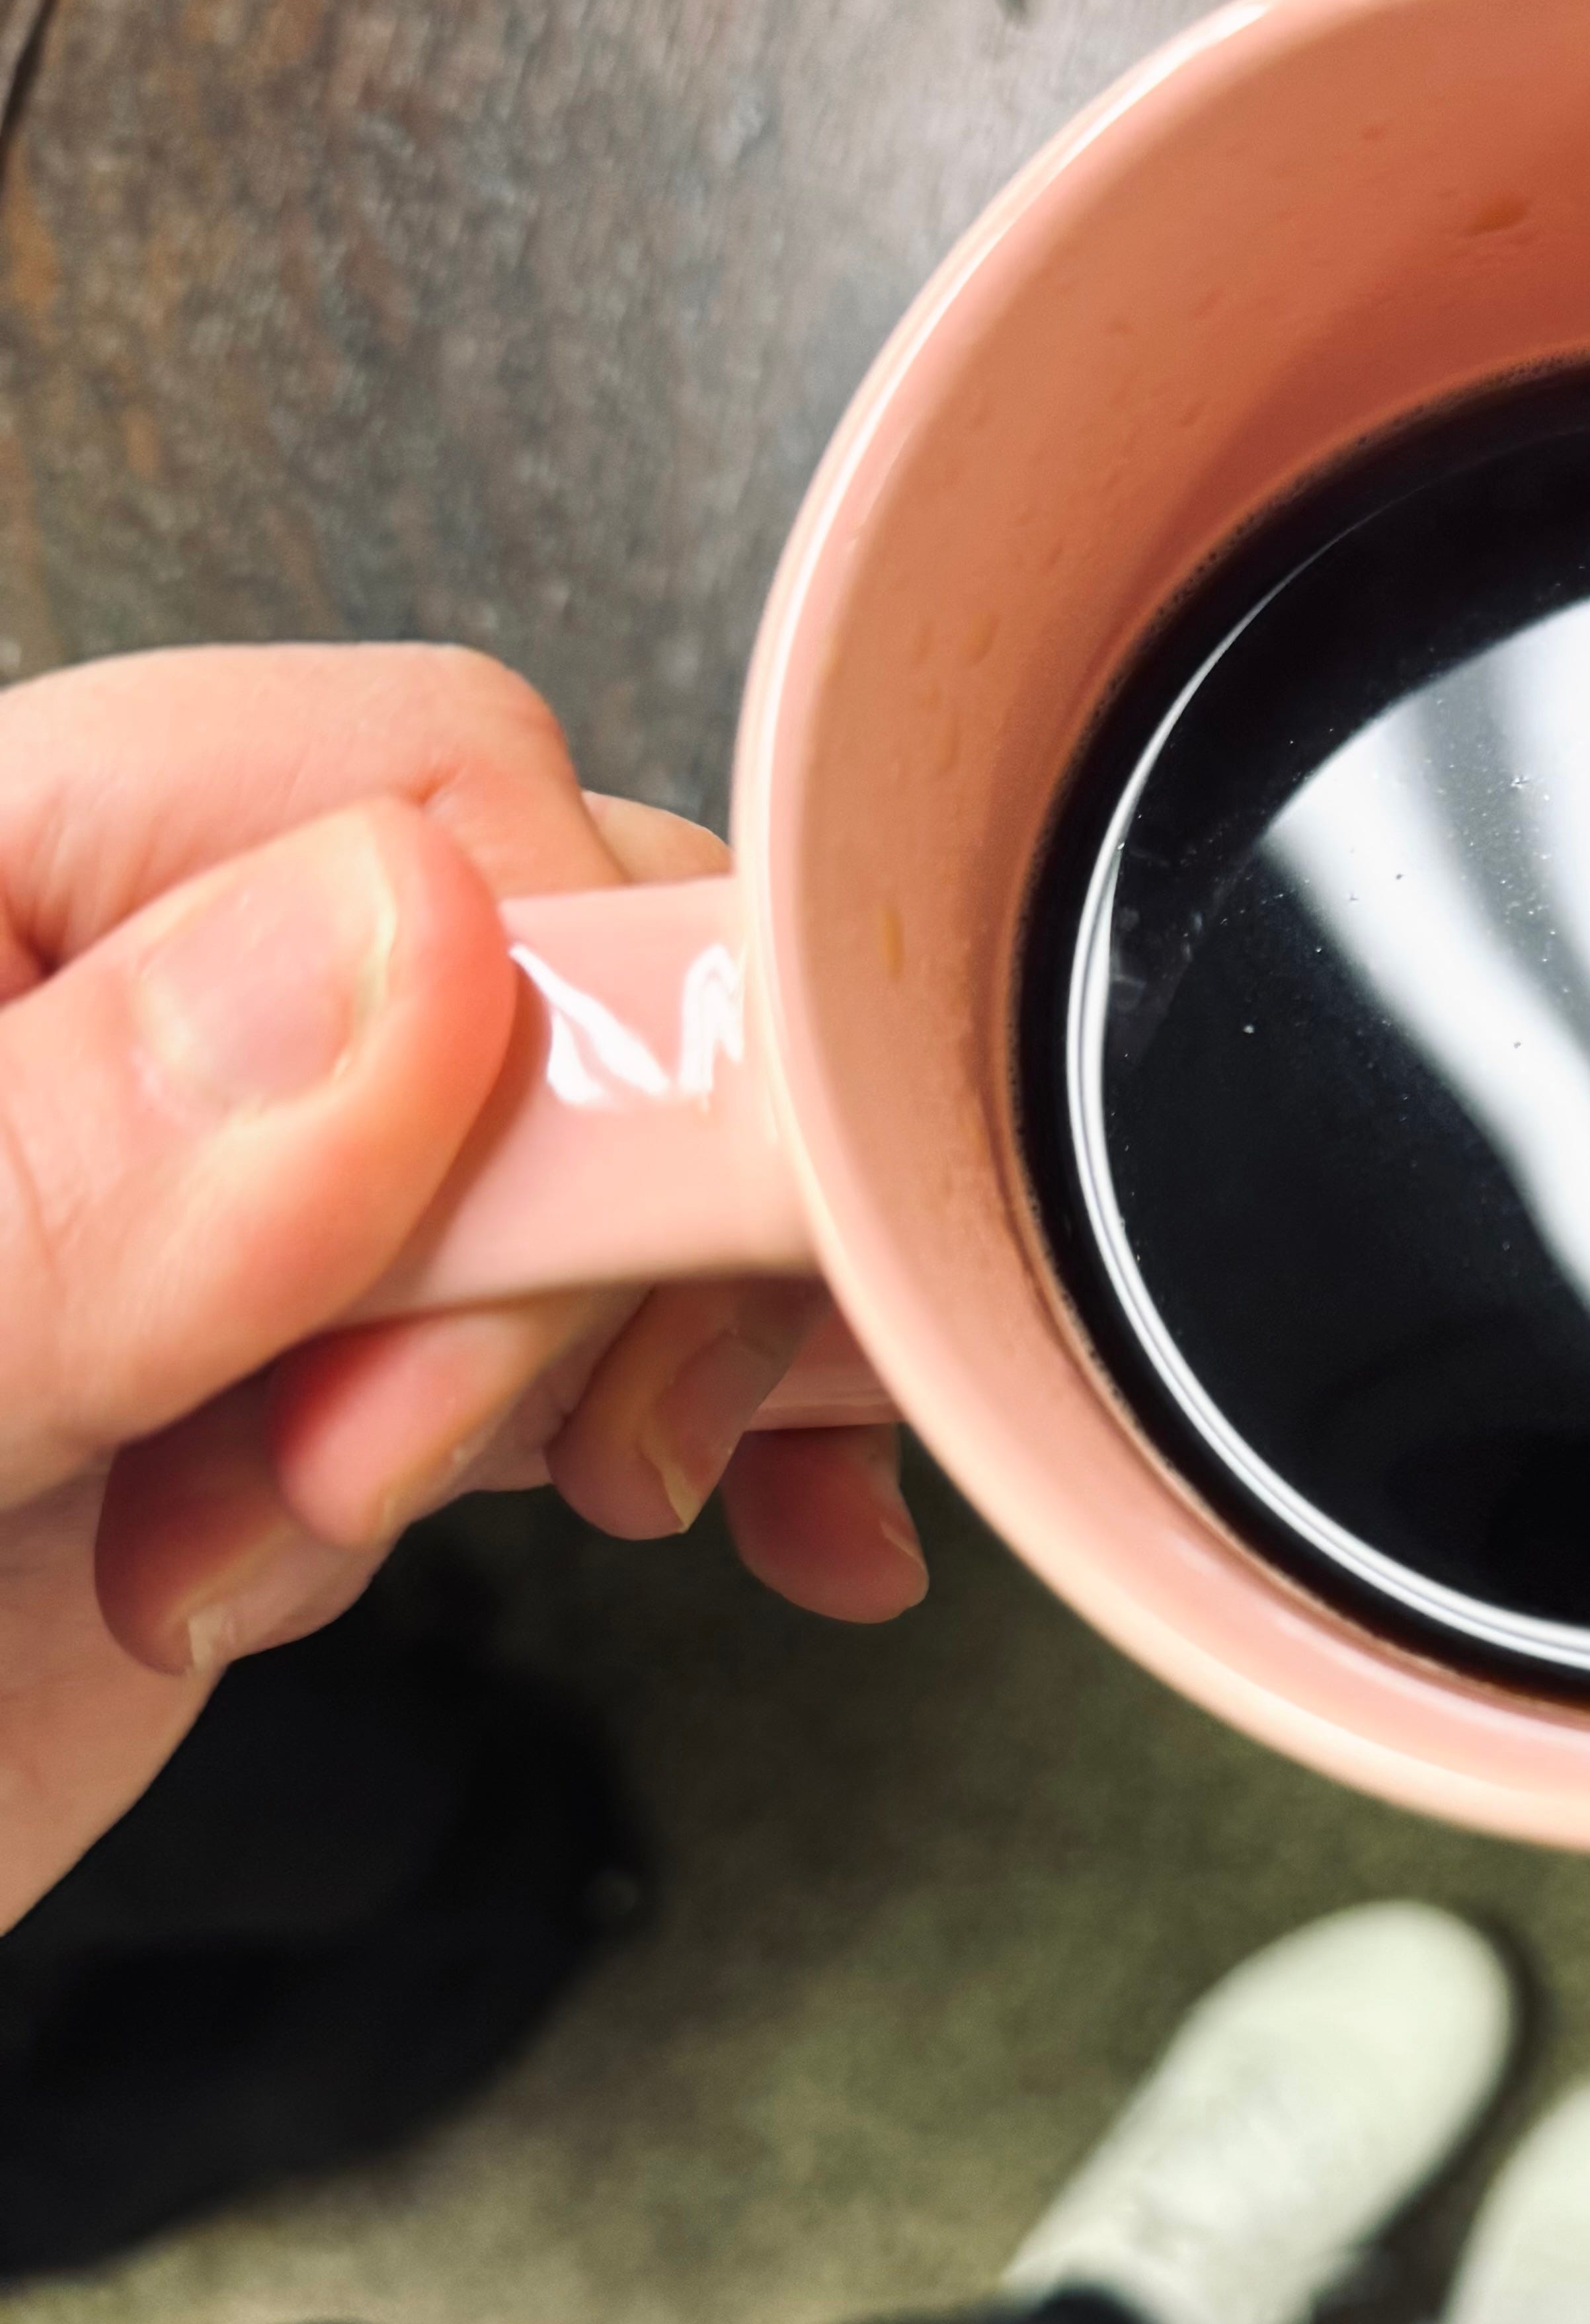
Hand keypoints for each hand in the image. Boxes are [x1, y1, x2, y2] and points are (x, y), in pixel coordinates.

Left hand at [0, 644, 926, 1928]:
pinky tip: (782, 1521)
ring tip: (482, 1534)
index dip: (518, 1057)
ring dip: (643, 1348)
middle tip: (347, 1494)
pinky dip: (734, 1400)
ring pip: (629, 1130)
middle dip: (547, 1254)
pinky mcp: (327, 1364)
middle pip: (556, 955)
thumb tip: (406, 955)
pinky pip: (616, 1294)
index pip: (400, 788)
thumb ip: (48, 1187)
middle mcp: (127, 1004)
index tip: (427, 1365)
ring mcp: (246, 1194)